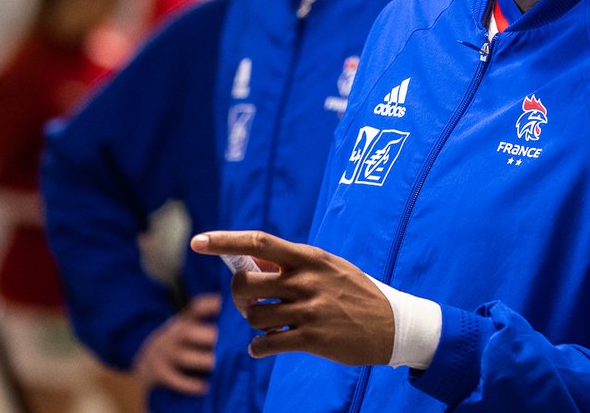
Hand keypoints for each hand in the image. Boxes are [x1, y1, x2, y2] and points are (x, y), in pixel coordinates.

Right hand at [132, 293, 220, 394]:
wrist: (145, 361)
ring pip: (183, 357)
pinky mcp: (159, 373)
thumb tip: (237, 307)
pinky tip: (204, 387)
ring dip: (201, 361)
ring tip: (216, 363)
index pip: (195, 308)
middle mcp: (173, 335)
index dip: (208, 304)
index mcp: (183, 321)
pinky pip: (174, 379)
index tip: (222, 304)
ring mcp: (165, 354)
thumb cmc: (178, 341)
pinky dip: (189, 385)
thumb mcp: (188, 324)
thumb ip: (207, 317)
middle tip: (225, 342)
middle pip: (187, 332)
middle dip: (207, 336)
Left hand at [191, 230, 393, 365]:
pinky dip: (258, 348)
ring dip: (254, 323)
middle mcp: (305, 280)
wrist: (391, 324)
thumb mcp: (329, 267)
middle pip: (245, 283)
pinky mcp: (311, 339)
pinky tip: (267, 346)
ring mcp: (308, 309)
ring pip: (253, 316)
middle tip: (250, 301)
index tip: (198, 241)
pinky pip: (265, 344)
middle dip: (238, 294)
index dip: (225, 241)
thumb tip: (253, 265)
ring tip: (270, 325)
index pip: (259, 243)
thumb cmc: (354, 292)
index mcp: (309, 257)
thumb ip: (295, 265)